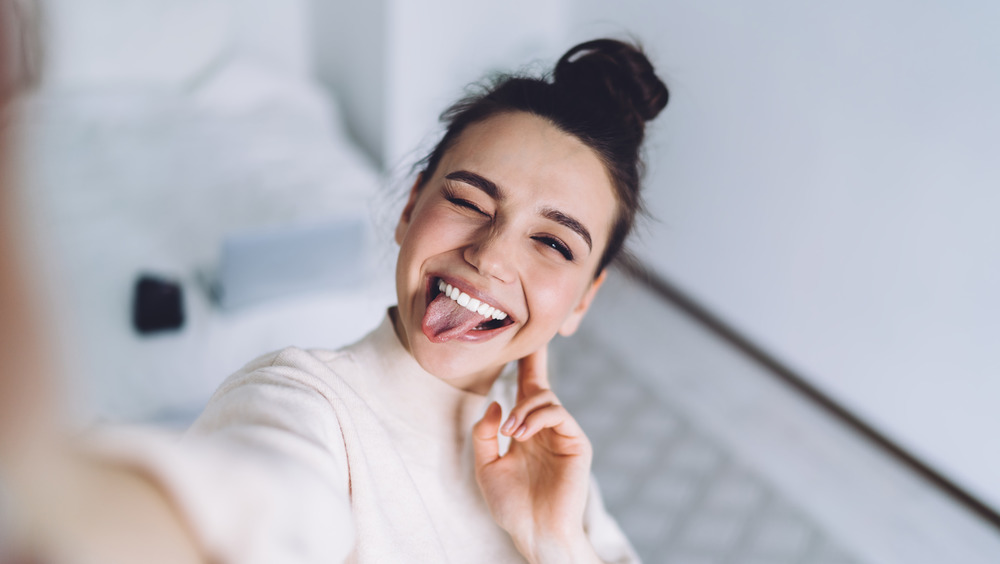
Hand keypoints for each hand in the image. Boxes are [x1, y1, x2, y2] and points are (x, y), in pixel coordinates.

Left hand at [472, 346, 599, 562]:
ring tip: (510, 432)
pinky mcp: (576, 443)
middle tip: (531, 339)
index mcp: (524, 432)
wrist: (535, 534)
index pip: (523, 392)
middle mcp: (544, 429)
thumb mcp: (486, 467)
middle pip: (539, 384)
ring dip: (523, 408)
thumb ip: (485, 434)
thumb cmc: (512, 506)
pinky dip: (536, 417)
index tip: (521, 340)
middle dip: (533, 361)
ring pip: (546, 398)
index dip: (523, 366)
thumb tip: (496, 403)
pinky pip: (557, 414)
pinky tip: (521, 433)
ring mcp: (562, 435)